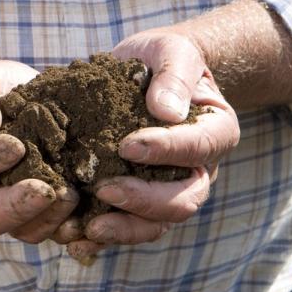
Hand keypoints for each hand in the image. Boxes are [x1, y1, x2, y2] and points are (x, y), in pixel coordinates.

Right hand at [0, 60, 80, 242]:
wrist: (9, 98)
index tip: (16, 145)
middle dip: (19, 206)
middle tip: (46, 190)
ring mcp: (9, 209)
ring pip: (25, 230)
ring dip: (50, 217)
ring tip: (71, 194)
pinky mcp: (41, 211)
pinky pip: (55, 229)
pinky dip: (72, 225)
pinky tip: (88, 211)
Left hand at [67, 29, 239, 261]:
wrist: (144, 73)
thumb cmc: (162, 59)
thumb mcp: (171, 50)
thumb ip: (174, 75)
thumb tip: (166, 110)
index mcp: (215, 131)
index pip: (199, 147)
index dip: (166, 150)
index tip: (128, 145)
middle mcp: (199, 170)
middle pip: (184, 199)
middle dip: (144, 199)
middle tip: (104, 188)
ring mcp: (170, 190)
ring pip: (157, 223)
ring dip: (123, 228)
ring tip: (88, 227)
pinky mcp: (138, 200)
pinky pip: (127, 226)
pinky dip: (103, 236)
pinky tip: (75, 241)